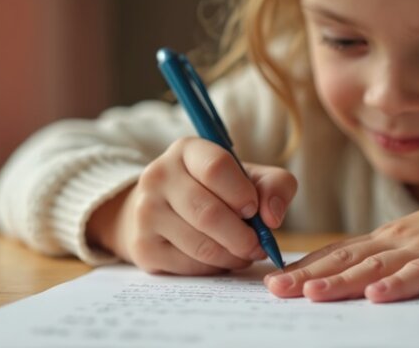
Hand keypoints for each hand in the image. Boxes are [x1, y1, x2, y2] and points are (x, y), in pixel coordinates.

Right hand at [87, 137, 296, 274]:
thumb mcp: (249, 177)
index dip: (242, 194)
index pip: (215, 168)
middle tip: (259, 247)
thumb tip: (272, 217)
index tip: (253, 210)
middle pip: (209, 214)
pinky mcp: (143, 247)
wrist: (161, 211)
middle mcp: (158, 176)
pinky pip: (189, 266)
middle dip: (243, 237)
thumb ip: (275, 186)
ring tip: (243, 253)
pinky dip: (214, 268)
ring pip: (201, 245)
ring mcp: (145, 212)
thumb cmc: (216, 191)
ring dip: (232, 256)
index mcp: (187, 150)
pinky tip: (221, 259)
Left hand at [264, 195, 418, 302]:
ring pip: (373, 266)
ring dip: (341, 281)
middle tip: (275, 289)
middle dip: (308, 275)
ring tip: (312, 294)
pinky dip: (397, 285)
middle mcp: (394, 241)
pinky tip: (377, 295)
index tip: (272, 280)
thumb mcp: (410, 243)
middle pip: (344, 259)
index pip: (335, 252)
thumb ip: (379, 258)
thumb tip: (339, 279)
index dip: (304, 266)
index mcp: (383, 239)